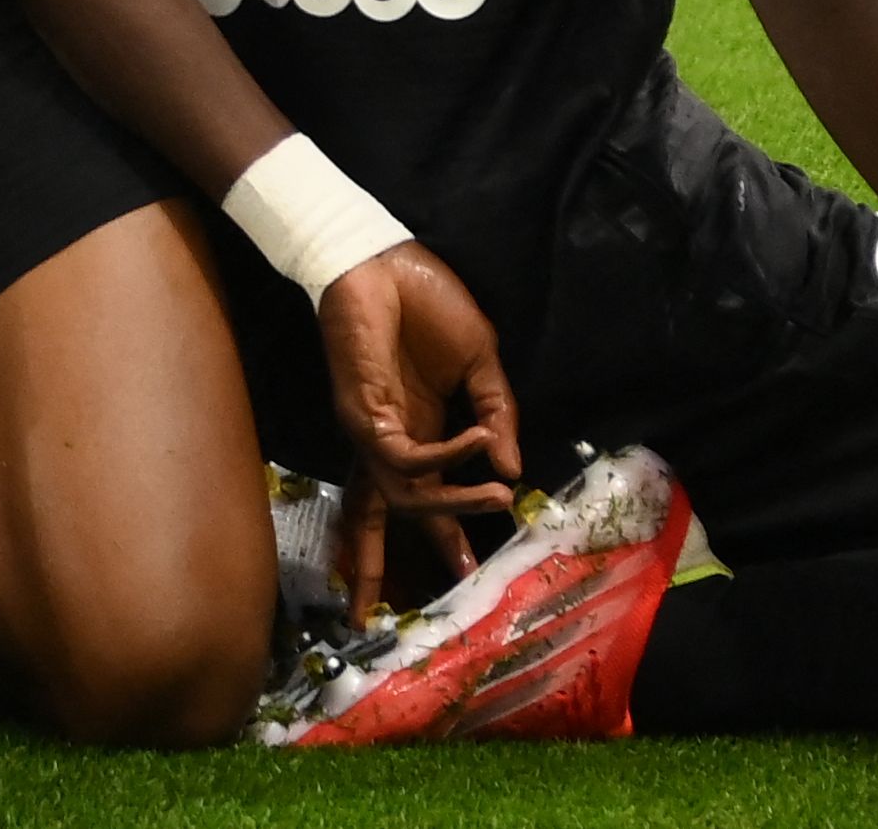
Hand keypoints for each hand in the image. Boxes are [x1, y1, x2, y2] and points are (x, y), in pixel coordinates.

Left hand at [315, 242, 522, 625]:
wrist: (382, 258)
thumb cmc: (426, 303)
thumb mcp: (481, 364)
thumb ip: (498, 417)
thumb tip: (513, 472)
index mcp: (414, 428)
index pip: (425, 495)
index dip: (445, 533)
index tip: (467, 572)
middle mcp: (387, 440)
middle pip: (376, 517)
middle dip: (375, 570)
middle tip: (380, 619)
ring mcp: (371, 430)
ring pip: (404, 496)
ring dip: (454, 505)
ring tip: (501, 498)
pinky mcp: (364, 413)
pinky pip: (410, 455)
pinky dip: (449, 455)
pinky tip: (481, 439)